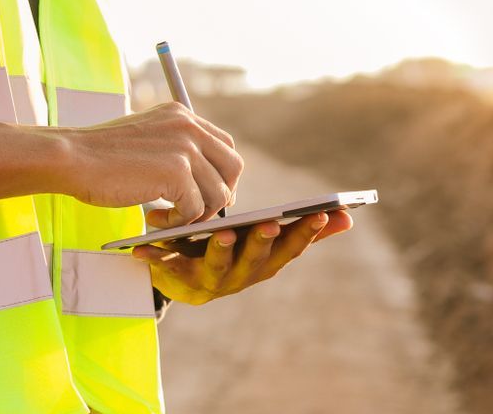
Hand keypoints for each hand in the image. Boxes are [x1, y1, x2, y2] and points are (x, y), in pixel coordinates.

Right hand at [63, 102, 242, 224]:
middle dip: (223, 194)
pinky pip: (195, 209)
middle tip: (201, 213)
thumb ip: (176, 147)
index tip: (211, 194)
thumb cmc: (100, 154)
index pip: (225, 145)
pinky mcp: (177, 173)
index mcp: (182, 115)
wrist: (70, 157)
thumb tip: (205, 177)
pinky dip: (178, 222)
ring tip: (166, 219)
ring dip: (196, 214)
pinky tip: (154, 219)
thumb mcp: (147, 136)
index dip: (223, 174)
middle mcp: (189, 127)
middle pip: (233, 167)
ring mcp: (185, 149)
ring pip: (217, 193)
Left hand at [132, 210, 352, 304]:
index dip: (307, 233)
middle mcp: (242, 276)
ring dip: (221, 251)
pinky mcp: (177, 281)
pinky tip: (143, 248)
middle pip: (257, 261)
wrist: (184, 279)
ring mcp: (211, 281)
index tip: (321, 212)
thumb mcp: (269, 240)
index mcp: (266, 262)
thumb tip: (349, 217)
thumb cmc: (233, 250)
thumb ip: (306, 231)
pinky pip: (166, 271)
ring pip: (218, 267)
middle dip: (263, 243)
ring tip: (223, 232)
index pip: (291, 248)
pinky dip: (155, 259)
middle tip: (269, 224)